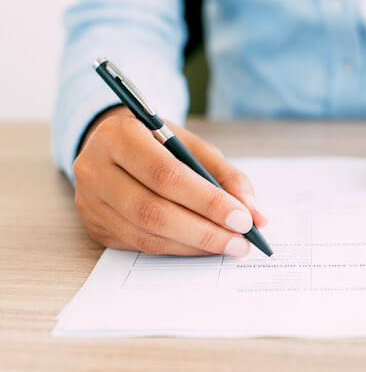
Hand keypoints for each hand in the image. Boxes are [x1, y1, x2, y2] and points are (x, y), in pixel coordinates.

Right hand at [73, 106, 267, 255]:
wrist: (112, 145)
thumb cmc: (157, 142)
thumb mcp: (192, 145)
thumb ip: (226, 176)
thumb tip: (257, 215)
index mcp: (119, 136)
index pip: (166, 175)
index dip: (207, 201)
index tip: (243, 218)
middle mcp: (95, 169)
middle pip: (153, 211)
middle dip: (204, 230)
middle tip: (241, 241)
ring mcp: (90, 201)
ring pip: (146, 235)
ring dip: (194, 245)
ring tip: (229, 245)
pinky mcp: (95, 226)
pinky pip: (140, 245)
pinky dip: (178, 248)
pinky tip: (203, 246)